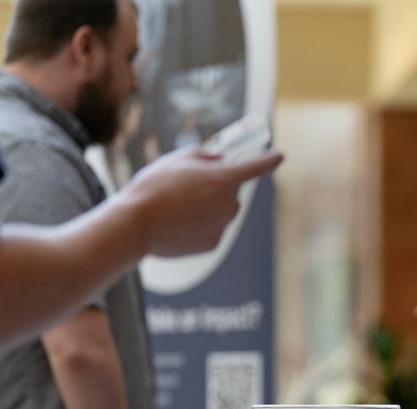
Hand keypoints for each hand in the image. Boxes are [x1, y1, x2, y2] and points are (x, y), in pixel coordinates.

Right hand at [125, 146, 283, 257]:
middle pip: (232, 192)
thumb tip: (220, 161)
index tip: (280, 156)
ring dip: (207, 207)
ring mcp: (222, 225)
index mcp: (221, 179)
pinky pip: (212, 229)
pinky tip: (178, 224)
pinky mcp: (213, 243)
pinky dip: (200, 226)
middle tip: (188, 188)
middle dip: (217, 188)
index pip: (253, 167)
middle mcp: (229, 203)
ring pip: (222, 211)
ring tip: (177, 208)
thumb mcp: (176, 161)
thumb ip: (203, 157)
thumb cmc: (153, 188)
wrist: (136, 225)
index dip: (268, 161)